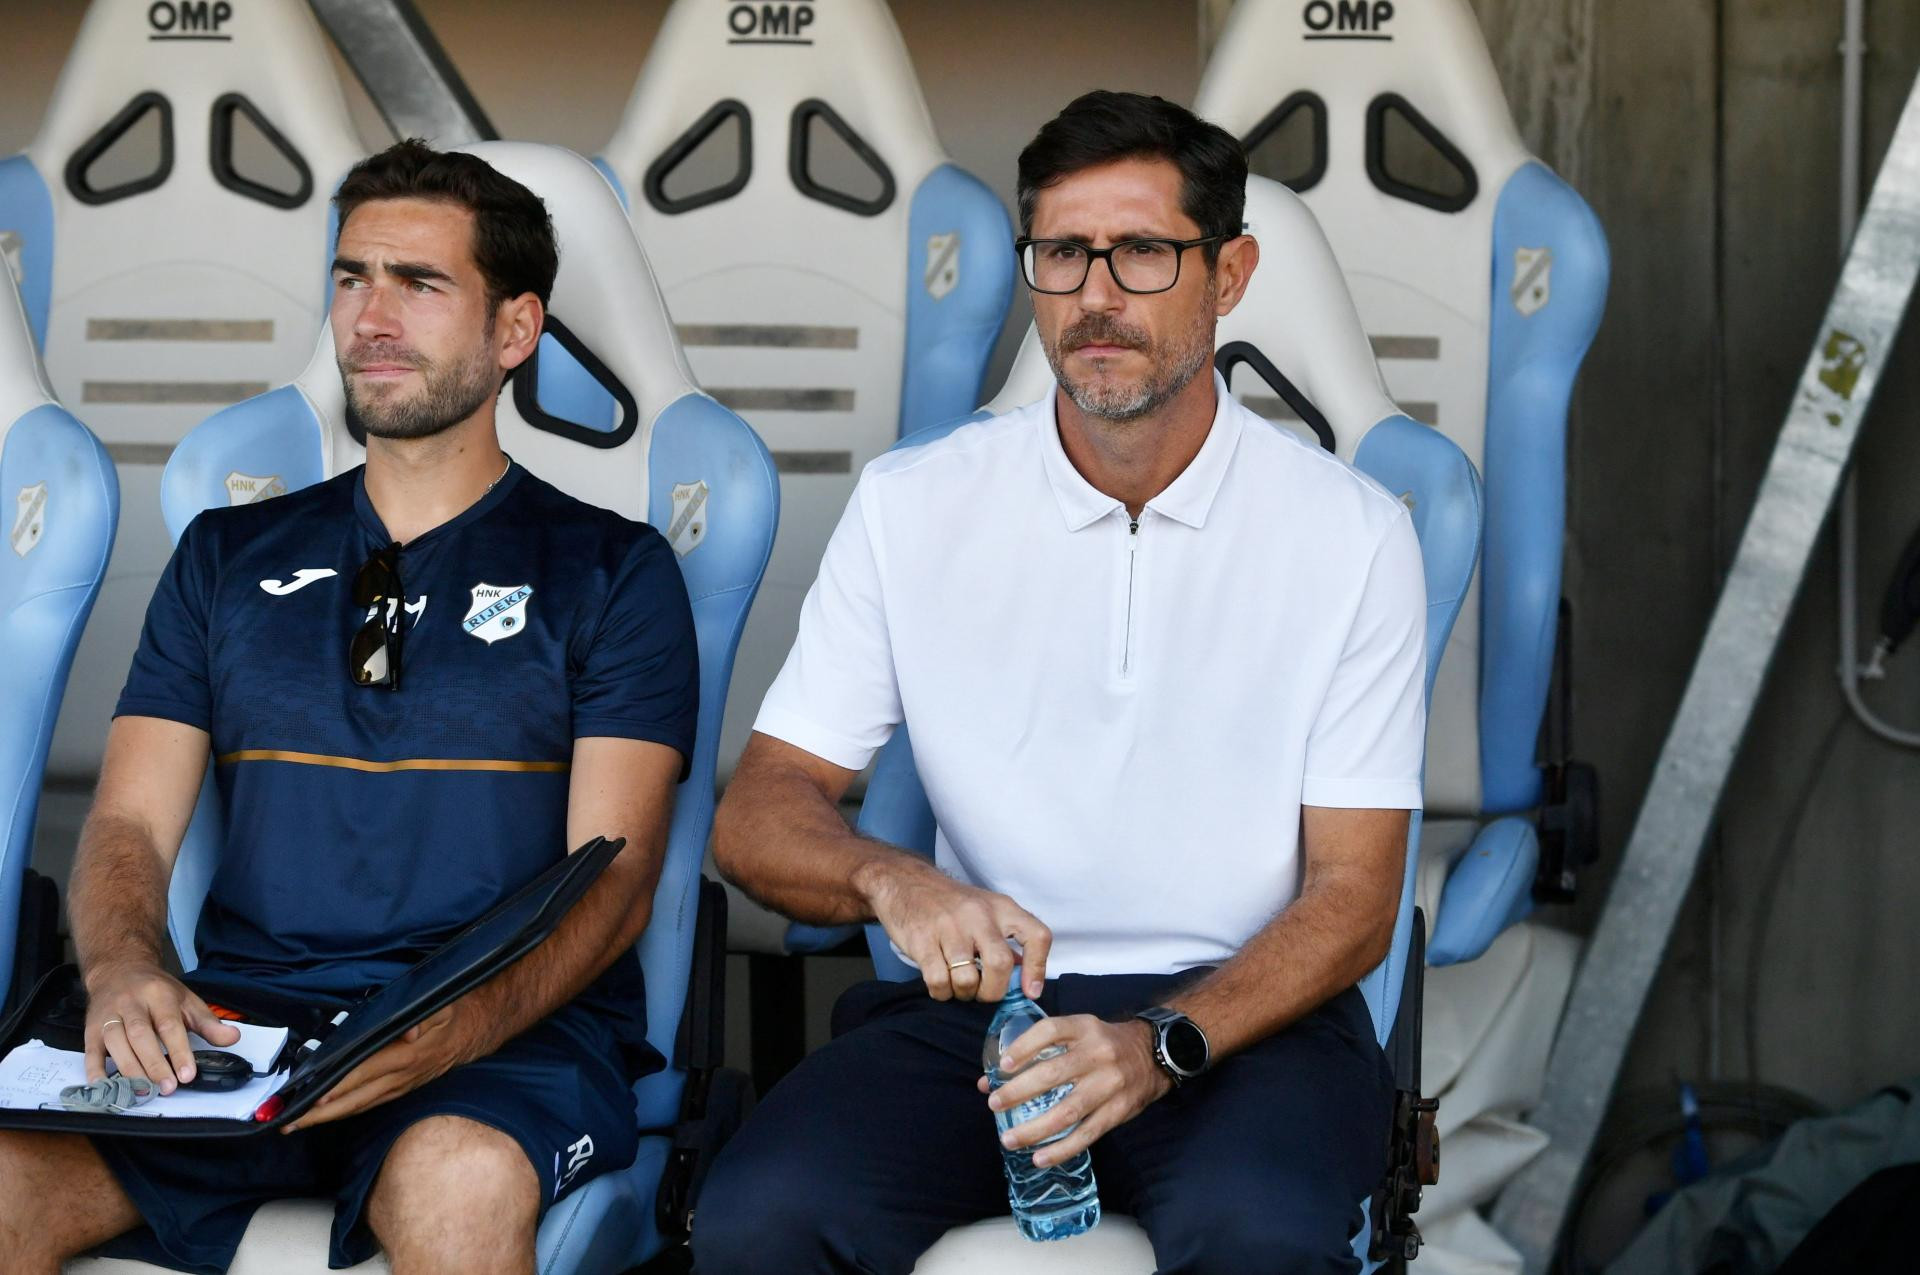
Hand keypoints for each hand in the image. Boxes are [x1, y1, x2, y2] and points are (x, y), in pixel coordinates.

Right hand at [82, 962, 240, 1093]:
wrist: (119, 969)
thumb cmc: (156, 990)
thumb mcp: (186, 1000)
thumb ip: (208, 1023)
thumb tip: (233, 1038)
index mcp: (159, 995)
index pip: (170, 1025)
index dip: (179, 1051)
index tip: (188, 1074)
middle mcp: (131, 1004)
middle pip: (141, 1035)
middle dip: (155, 1064)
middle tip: (168, 1087)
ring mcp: (108, 1016)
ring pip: (115, 1043)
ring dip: (129, 1069)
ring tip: (144, 1091)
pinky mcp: (90, 1029)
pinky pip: (91, 1051)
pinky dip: (96, 1070)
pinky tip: (105, 1086)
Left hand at [284, 1003, 478, 1131]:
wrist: (472, 1032)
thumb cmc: (451, 1015)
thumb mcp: (441, 1007)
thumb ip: (422, 1017)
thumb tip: (407, 1031)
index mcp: (407, 1055)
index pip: (365, 1072)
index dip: (339, 1085)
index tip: (314, 1097)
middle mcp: (401, 1076)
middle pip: (355, 1099)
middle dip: (320, 1112)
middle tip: (289, 1122)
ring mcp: (400, 1086)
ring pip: (359, 1106)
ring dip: (327, 1117)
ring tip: (297, 1123)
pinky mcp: (400, 1090)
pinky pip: (368, 1104)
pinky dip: (345, 1112)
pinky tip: (327, 1115)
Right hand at [862, 858, 1050, 1001]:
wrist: (905, 882)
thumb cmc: (951, 904)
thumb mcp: (986, 910)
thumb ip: (1006, 941)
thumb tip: (1025, 980)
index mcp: (1002, 908)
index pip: (1037, 936)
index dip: (1038, 968)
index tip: (1030, 991)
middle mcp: (979, 915)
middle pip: (1000, 965)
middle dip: (992, 992)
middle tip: (982, 993)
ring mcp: (949, 926)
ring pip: (967, 979)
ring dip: (963, 993)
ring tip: (958, 985)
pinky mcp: (922, 939)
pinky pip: (938, 982)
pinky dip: (941, 992)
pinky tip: (940, 983)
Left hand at [980, 1016, 1171, 1167]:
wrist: (1155, 1055)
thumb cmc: (1105, 1044)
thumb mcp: (1079, 1033)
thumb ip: (1039, 1051)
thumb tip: (990, 1080)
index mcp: (1084, 1028)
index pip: (1049, 1031)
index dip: (1023, 1046)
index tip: (1002, 1066)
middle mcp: (1097, 1054)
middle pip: (1053, 1074)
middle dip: (1018, 1092)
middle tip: (994, 1105)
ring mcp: (1109, 1084)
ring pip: (1067, 1110)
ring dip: (1035, 1128)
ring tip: (1009, 1139)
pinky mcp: (1118, 1111)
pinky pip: (1087, 1133)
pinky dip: (1062, 1149)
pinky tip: (1040, 1158)